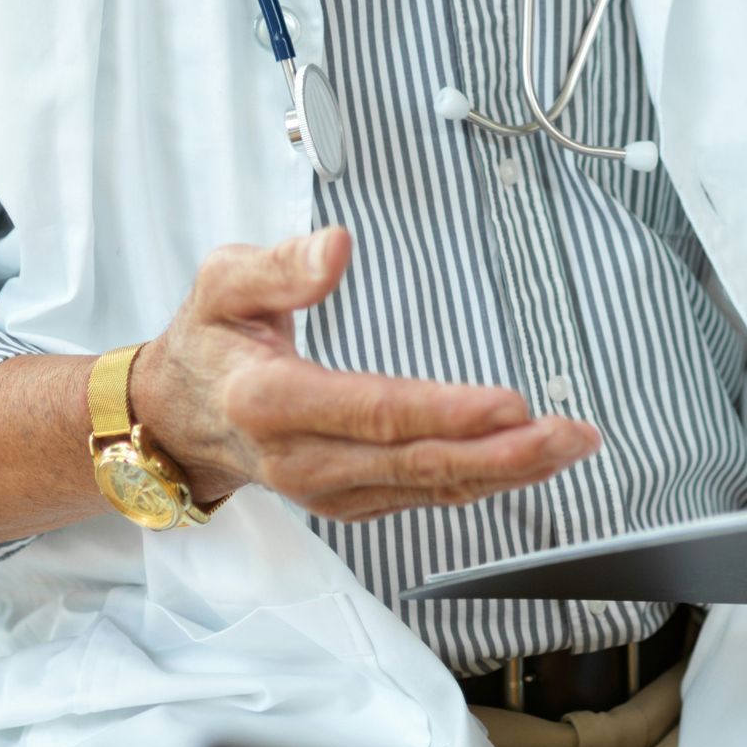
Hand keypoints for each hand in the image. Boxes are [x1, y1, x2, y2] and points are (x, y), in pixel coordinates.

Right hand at [132, 227, 599, 520]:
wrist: (175, 418)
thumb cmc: (207, 340)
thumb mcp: (222, 282)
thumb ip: (278, 265)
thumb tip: (338, 246)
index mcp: (269, 401)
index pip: (374, 412)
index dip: (446, 411)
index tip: (511, 402)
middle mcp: (301, 459)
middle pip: (415, 463)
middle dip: (502, 452)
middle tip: (571, 433)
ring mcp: (327, 490)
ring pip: (428, 487)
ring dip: (507, 470)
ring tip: (572, 444)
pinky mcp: (350, 499)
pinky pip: (423, 495)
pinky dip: (480, 481)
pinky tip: (527, 461)